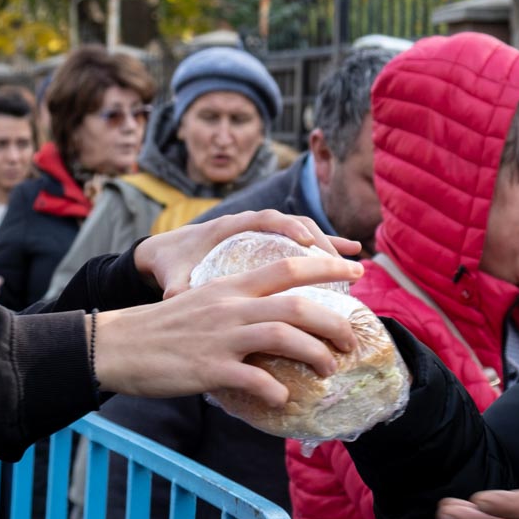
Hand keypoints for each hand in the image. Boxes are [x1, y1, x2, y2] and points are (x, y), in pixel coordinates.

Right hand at [94, 255, 362, 406]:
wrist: (115, 345)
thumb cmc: (160, 329)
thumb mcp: (202, 303)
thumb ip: (237, 307)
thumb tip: (272, 322)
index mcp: (229, 287)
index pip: (288, 266)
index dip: (327, 267)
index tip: (356, 272)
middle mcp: (230, 307)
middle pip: (296, 303)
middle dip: (333, 321)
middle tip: (351, 339)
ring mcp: (220, 338)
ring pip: (283, 337)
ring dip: (315, 354)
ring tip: (328, 369)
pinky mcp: (207, 369)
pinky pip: (253, 380)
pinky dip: (275, 391)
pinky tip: (282, 399)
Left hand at [133, 208, 361, 297]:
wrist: (165, 253)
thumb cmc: (171, 264)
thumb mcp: (172, 277)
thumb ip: (178, 288)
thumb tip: (176, 298)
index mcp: (229, 228)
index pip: (265, 220)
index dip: (288, 228)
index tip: (307, 243)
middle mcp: (251, 225)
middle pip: (294, 225)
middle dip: (321, 242)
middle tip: (343, 265)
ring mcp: (264, 234)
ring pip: (304, 232)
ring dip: (329, 247)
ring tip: (353, 265)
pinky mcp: (271, 244)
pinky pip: (305, 242)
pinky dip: (327, 249)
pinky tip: (352, 257)